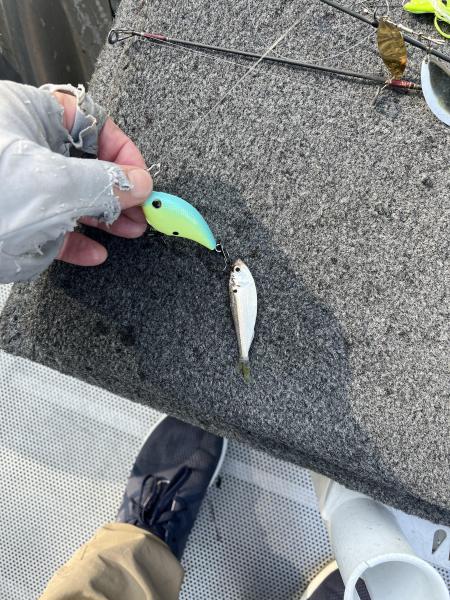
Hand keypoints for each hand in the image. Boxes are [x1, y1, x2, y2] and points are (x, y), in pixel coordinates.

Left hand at [0, 81, 152, 283]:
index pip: (91, 122)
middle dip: (116, 189)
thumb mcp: (50, 184)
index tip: (141, 180)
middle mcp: (23, 147)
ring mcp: (17, 185)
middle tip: (140, 210)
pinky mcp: (11, 219)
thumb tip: (138, 182)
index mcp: (28, 116)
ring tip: (128, 231)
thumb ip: (102, 183)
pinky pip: (51, 226)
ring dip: (102, 217)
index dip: (122, 152)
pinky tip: (94, 252)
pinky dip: (75, 241)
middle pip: (85, 162)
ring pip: (70, 197)